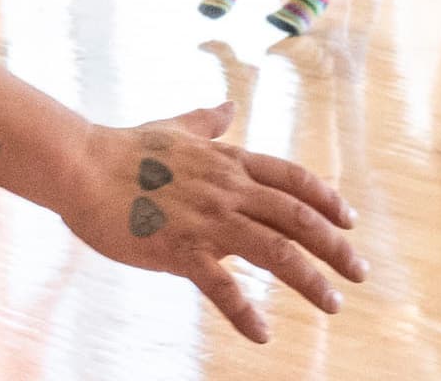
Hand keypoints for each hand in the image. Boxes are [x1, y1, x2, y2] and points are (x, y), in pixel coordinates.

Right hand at [50, 109, 360, 342]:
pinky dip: (244, 311)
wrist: (81, 166)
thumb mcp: (174, 129)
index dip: (326, 200)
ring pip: (274, 250)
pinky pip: (221, 285)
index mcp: (228, 162)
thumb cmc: (123, 148)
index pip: (292, 180)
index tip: (350, 221)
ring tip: (331, 304)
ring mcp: (206, 219)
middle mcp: (227, 189)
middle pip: (297, 217)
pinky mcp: (180, 248)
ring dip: (309, 280)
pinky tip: (261, 333)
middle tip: (360, 272)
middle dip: (334, 246)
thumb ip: (206, 121)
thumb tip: (228, 106)